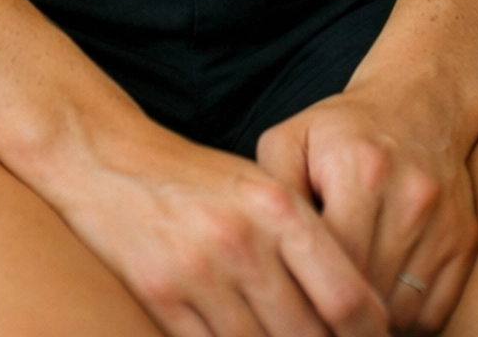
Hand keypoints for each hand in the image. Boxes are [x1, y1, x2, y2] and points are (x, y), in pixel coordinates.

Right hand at [47, 118, 388, 336]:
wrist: (107, 159)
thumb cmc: (196, 181)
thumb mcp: (260, 192)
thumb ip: (306, 248)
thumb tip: (355, 316)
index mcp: (278, 207)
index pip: (347, 298)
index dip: (370, 335)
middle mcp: (244, 240)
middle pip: (309, 335)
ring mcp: (200, 271)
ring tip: (278, 336)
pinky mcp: (161, 296)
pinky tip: (236, 336)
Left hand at [256, 87, 477, 331]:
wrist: (418, 103)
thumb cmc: (342, 128)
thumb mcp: (291, 138)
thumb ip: (271, 190)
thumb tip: (263, 254)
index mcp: (361, 170)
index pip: (333, 259)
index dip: (307, 291)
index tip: (288, 302)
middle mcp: (410, 198)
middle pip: (369, 292)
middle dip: (336, 314)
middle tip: (311, 317)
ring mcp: (444, 223)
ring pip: (403, 311)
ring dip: (372, 319)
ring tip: (343, 307)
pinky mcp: (466, 242)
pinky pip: (436, 313)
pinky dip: (407, 320)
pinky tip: (380, 299)